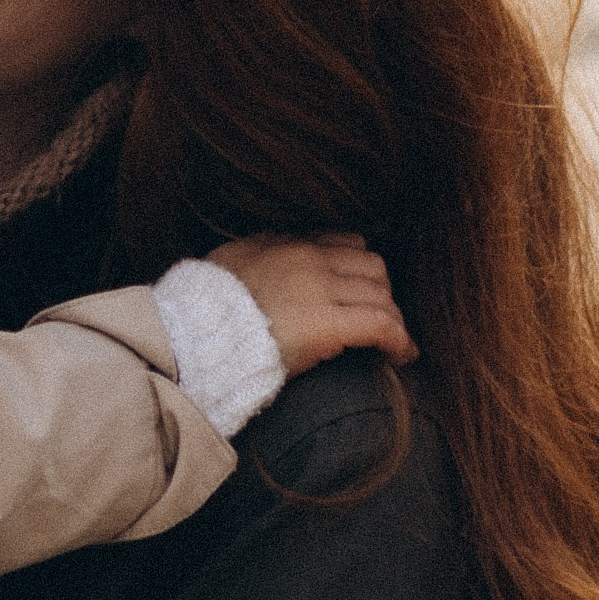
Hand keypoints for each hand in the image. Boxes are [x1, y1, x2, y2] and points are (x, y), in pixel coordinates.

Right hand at [209, 234, 416, 377]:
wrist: (196, 336)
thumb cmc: (204, 307)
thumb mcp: (230, 261)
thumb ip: (258, 252)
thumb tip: (271, 255)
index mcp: (287, 244)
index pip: (346, 243)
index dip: (360, 269)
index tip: (360, 291)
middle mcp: (310, 260)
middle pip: (373, 267)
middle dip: (382, 293)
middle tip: (379, 320)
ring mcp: (321, 290)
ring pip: (382, 296)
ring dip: (393, 319)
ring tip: (392, 343)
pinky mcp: (330, 325)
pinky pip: (382, 325)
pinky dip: (399, 340)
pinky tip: (402, 356)